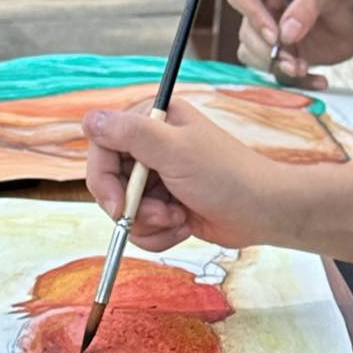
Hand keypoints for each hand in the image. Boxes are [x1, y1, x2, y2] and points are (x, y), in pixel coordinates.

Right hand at [82, 99, 284, 252]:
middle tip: (162, 215)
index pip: (102, 145)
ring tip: (179, 218)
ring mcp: (158, 176)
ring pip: (124, 210)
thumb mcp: (176, 151)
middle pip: (109, 182)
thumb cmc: (227, 176)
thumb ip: (131, 134)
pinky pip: (141, 226)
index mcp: (153, 121)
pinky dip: (159, 233)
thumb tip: (89, 118)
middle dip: (133, 207)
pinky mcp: (165, 204)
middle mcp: (151, 145)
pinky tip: (184, 226)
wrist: (263, 212)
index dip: (103, 178)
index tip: (118, 205)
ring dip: (149, 223)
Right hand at [227, 0, 352, 82]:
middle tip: (294, 61)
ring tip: (305, 69)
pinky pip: (276, 75)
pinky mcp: (281, 57)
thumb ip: (308, 7)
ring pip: (253, 56)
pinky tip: (319, 80)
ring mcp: (270, 35)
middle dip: (269, 52)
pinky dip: (296, 83)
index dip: (253, 17)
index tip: (276, 36)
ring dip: (277, 68)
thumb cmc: (345, 0)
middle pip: (246, 33)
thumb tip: (285, 34)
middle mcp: (264, 10)